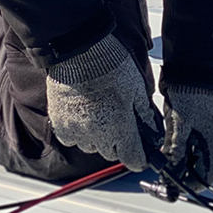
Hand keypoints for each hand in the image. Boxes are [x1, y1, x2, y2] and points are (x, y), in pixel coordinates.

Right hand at [46, 34, 158, 171]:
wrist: (80, 52)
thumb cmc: (110, 65)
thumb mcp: (136, 86)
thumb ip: (144, 112)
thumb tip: (151, 128)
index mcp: (121, 126)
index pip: (133, 159)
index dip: (139, 159)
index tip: (141, 156)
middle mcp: (99, 134)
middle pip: (111, 153)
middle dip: (118, 143)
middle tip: (119, 122)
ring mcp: (78, 131)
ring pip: (91, 147)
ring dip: (97, 137)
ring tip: (99, 114)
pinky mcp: (61, 124)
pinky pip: (71, 139)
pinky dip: (77, 132)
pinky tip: (82, 115)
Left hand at [162, 85, 212, 188]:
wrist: (197, 63)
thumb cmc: (189, 91)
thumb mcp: (177, 125)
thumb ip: (175, 151)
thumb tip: (168, 172)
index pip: (205, 178)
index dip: (186, 184)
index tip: (169, 184)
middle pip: (203, 168)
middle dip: (183, 170)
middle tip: (164, 168)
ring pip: (201, 155)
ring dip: (184, 157)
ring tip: (167, 151)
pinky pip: (202, 142)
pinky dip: (189, 144)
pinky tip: (176, 139)